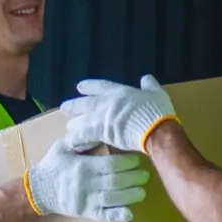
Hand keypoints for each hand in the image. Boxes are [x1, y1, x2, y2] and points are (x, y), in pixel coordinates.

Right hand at [23, 138, 149, 221]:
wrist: (38, 190)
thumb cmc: (54, 165)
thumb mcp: (64, 147)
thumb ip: (82, 139)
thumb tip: (100, 127)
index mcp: (83, 166)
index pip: (110, 165)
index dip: (126, 163)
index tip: (136, 160)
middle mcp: (86, 183)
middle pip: (115, 181)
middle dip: (133, 178)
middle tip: (145, 175)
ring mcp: (86, 199)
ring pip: (112, 198)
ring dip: (130, 196)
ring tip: (142, 191)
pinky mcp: (86, 212)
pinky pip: (103, 215)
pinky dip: (117, 215)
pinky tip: (130, 213)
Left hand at [60, 75, 177, 152]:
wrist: (154, 129)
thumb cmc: (157, 112)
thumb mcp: (157, 93)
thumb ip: (149, 85)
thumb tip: (146, 78)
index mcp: (119, 92)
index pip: (100, 86)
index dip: (89, 86)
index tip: (79, 87)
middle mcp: (106, 103)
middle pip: (84, 103)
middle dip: (74, 105)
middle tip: (64, 108)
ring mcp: (100, 117)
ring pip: (80, 120)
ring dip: (74, 125)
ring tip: (69, 128)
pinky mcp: (98, 132)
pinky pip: (81, 136)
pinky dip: (76, 140)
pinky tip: (72, 143)